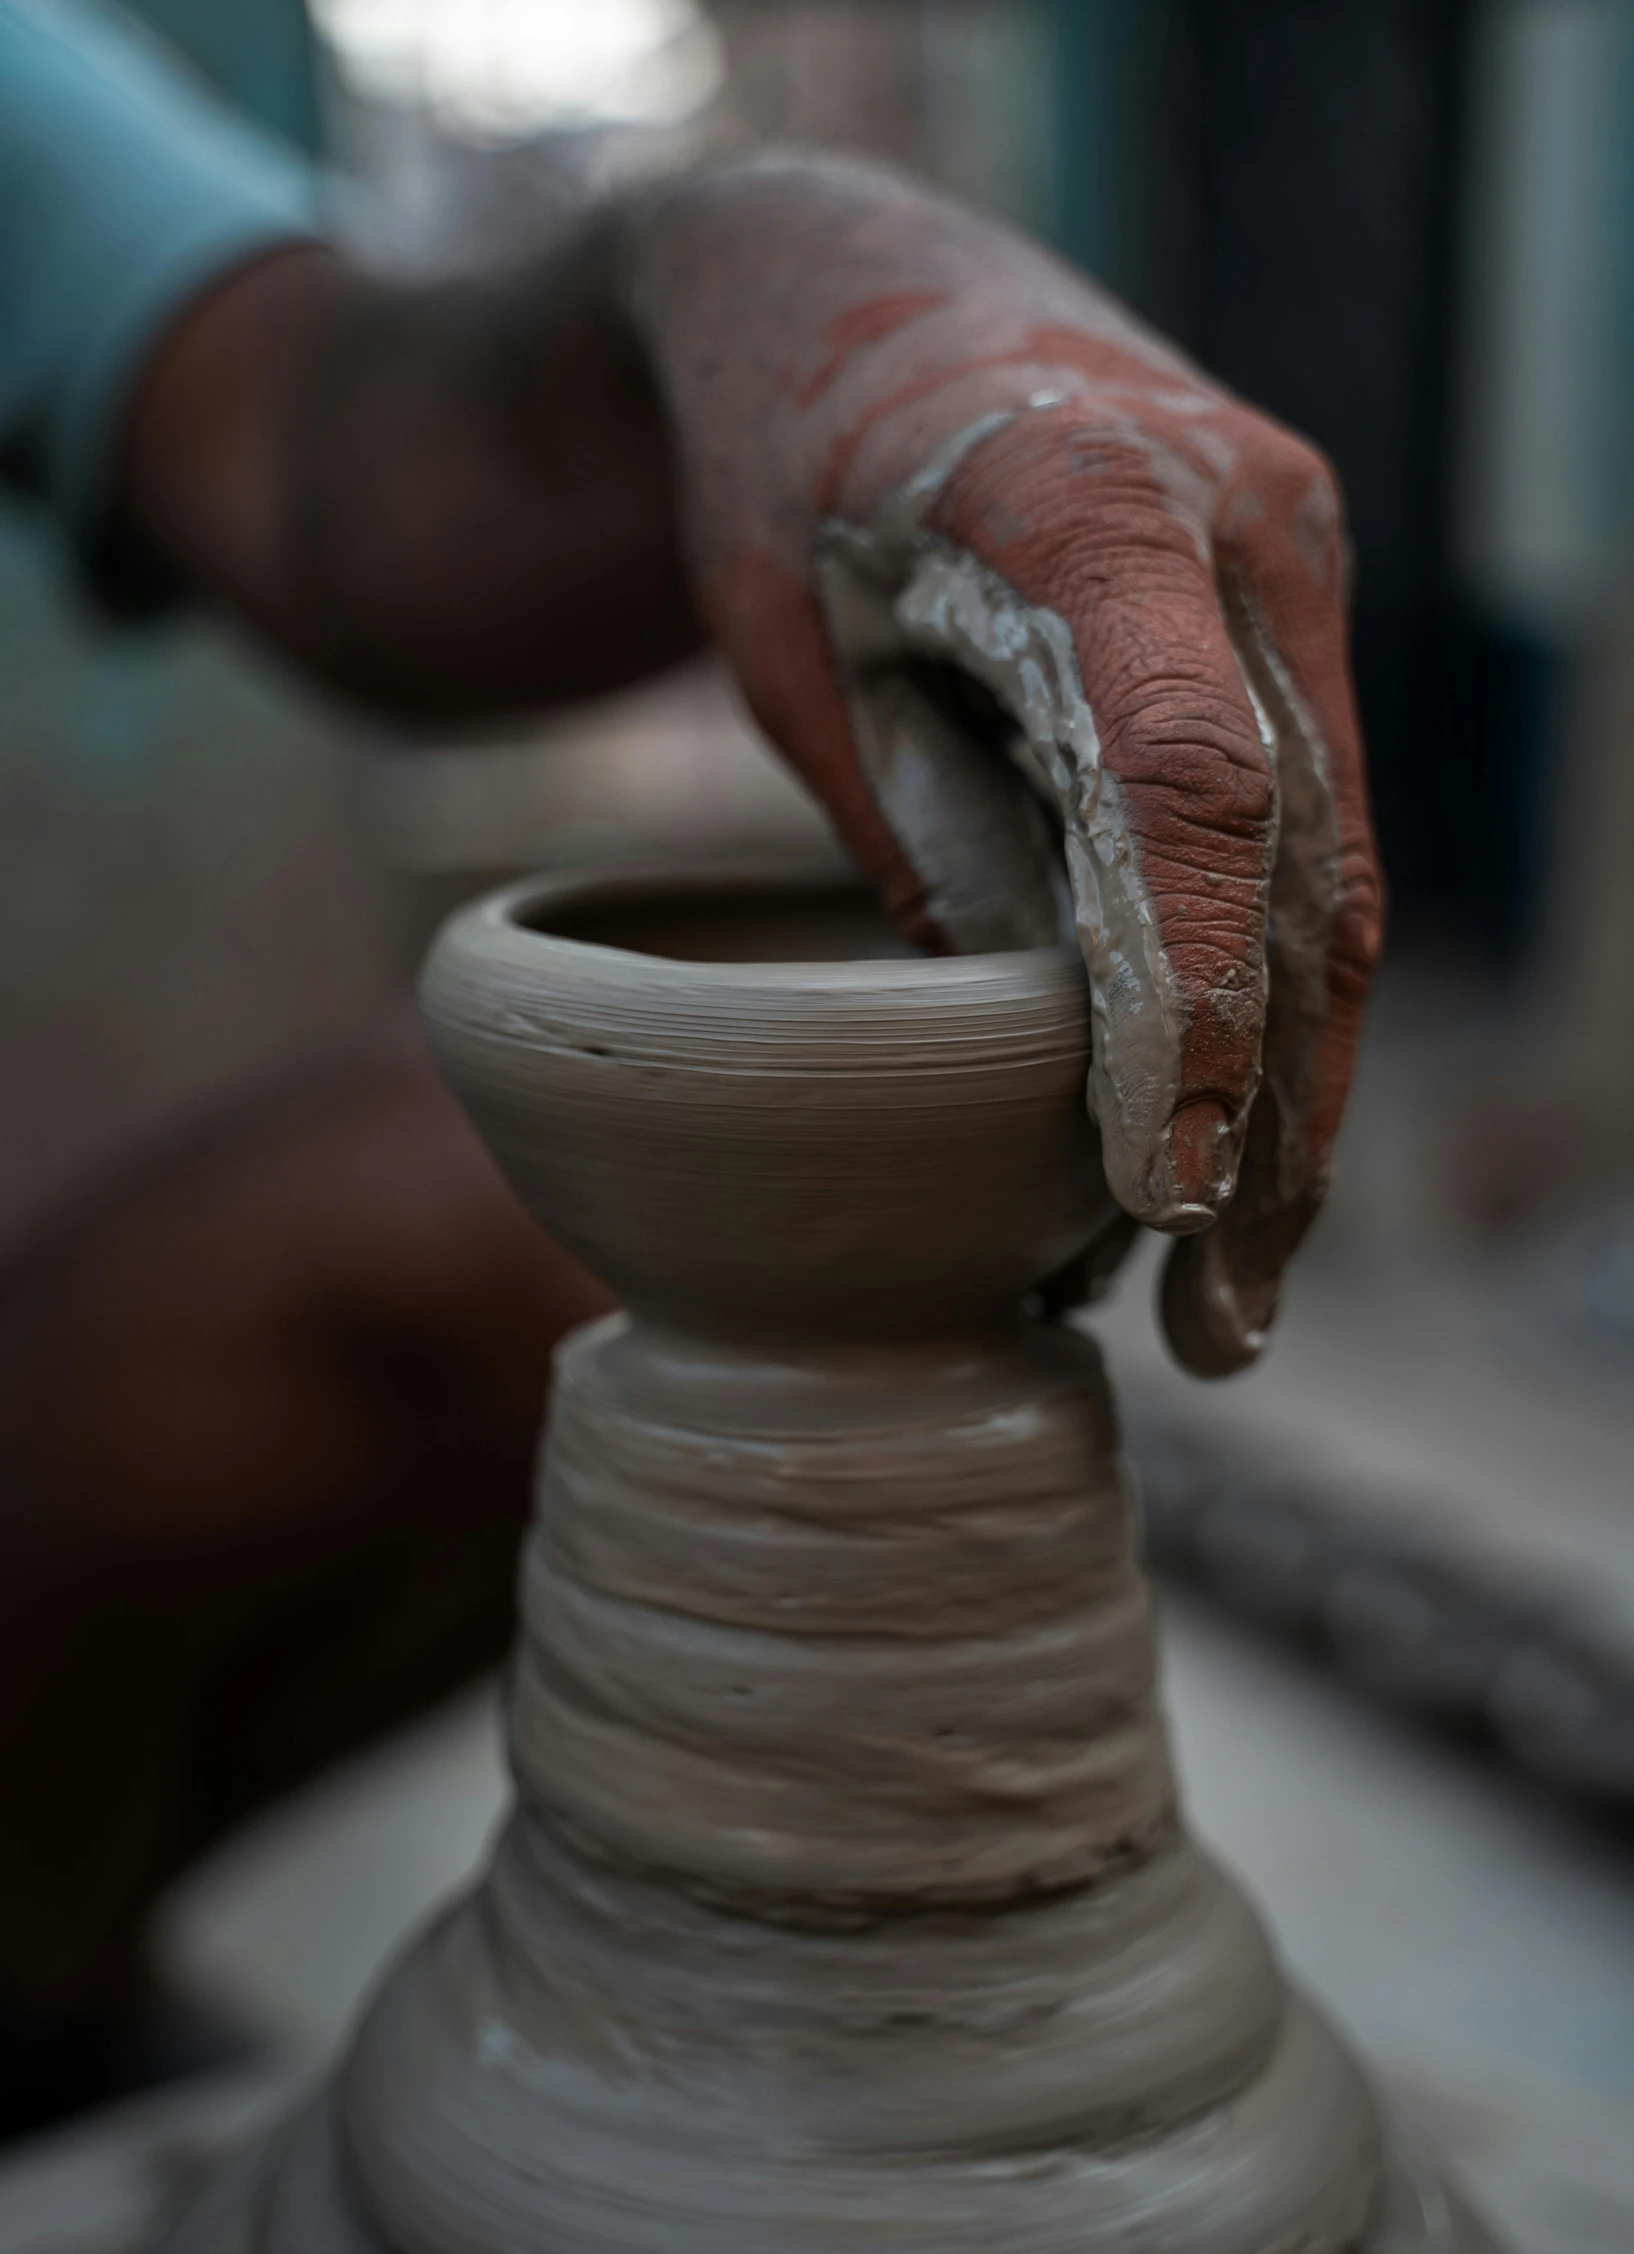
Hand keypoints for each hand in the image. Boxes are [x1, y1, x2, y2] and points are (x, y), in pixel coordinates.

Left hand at [630, 156, 1383, 1374]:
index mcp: (1093, 492)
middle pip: (1298, 856)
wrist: (839, 287)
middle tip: (1220, 1314)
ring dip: (1297, 1085)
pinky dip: (1270, 993)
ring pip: (1329, 867)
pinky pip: (1302, 835)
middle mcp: (1240, 522)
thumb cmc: (774, 452)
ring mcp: (1284, 569)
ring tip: (1240, 1289)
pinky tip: (1241, 1138)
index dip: (1190, 991)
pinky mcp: (1277, 626)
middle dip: (1271, 1102)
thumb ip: (916, 819)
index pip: (1187, 779)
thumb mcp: (790, 642)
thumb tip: (1020, 1042)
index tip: (1166, 1179)